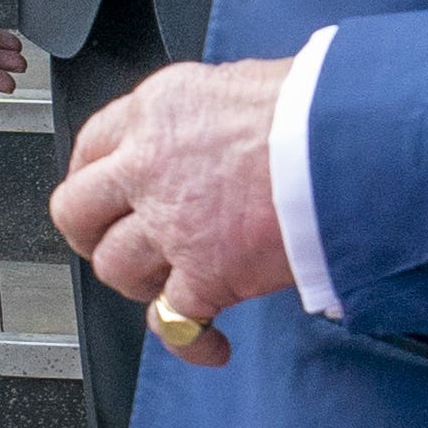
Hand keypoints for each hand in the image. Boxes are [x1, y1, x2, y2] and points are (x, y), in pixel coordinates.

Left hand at [48, 55, 295, 368]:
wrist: (351, 143)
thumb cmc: (318, 108)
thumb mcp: (242, 83)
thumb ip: (209, 116)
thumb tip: (215, 135)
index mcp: (157, 112)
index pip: (91, 145)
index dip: (93, 177)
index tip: (105, 195)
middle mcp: (149, 167)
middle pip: (76, 211)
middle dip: (90, 234)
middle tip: (112, 245)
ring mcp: (172, 225)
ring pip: (114, 268)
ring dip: (138, 284)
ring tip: (169, 286)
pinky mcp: (206, 275)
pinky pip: (173, 323)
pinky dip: (190, 342)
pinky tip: (210, 344)